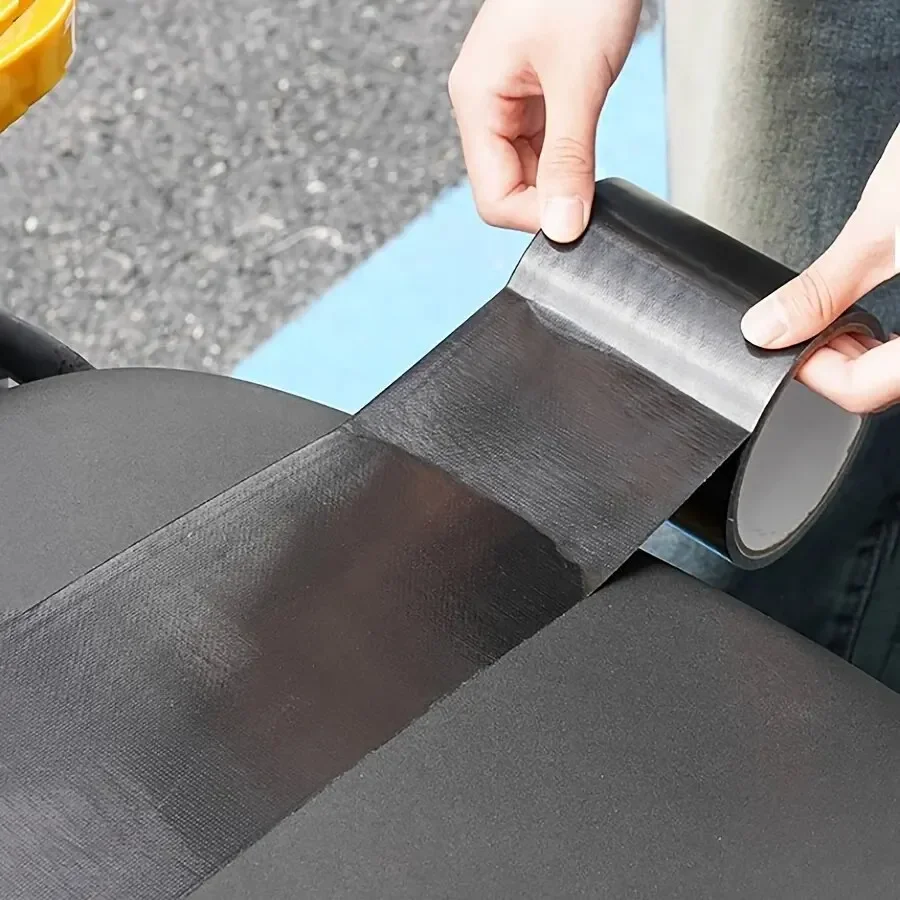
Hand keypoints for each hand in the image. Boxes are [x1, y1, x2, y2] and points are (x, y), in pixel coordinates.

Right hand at [448, 0, 641, 242]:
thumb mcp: (579, 82)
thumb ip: (569, 160)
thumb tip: (563, 227)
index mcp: (476, 100)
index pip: (492, 196)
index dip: (534, 217)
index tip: (577, 219)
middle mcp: (484, 103)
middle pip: (506, 186)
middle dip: (547, 197)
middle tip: (590, 189)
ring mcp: (507, 98)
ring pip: (526, 169)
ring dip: (559, 176)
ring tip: (591, 148)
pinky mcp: (532, 92)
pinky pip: (542, 145)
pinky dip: (566, 156)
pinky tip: (587, 138)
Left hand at [741, 123, 899, 412]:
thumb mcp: (886, 223)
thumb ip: (823, 288)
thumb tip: (768, 329)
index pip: (864, 391)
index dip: (812, 374)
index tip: (788, 344)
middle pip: (888, 386)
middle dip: (841, 365)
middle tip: (814, 328)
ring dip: (870, 356)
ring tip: (846, 317)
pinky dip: (896, 344)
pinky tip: (885, 316)